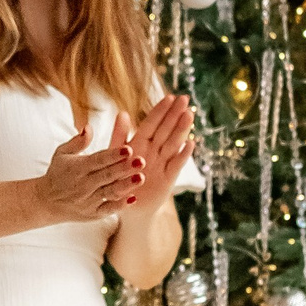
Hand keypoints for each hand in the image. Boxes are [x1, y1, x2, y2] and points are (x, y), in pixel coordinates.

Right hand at [38, 120, 141, 223]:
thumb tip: (89, 127)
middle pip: (106, 176)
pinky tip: (133, 198)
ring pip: (109, 192)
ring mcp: (88, 201)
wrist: (46, 202)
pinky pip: (108, 209)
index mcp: (77, 168)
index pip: (98, 160)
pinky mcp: (93, 214)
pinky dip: (120, 205)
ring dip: (125, 186)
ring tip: (140, 178)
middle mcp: (83, 185)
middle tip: (141, 161)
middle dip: (124, 168)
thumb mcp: (62, 154)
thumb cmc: (58, 174)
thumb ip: (78, 141)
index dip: (113, 155)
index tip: (128, 149)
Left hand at [125, 93, 193, 207]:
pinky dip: (182, 155)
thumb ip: (119, 136)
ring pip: (173, 143)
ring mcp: (162, 163)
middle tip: (185, 99)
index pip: (151, 123)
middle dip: (175, 114)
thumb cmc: (120, 180)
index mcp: (140, 143)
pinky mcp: (168, 179)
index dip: (160, 111)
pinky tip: (190, 143)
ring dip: (181, 130)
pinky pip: (176, 165)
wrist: (128, 208)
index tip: (170, 97)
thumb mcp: (115, 156)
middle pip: (165, 130)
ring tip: (189, 115)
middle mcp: (154, 151)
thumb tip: (122, 113)